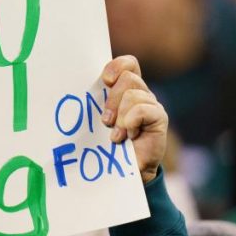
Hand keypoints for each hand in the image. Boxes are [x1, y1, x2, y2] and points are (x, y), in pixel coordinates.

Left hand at [101, 56, 168, 183]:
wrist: (126, 171)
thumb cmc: (108, 143)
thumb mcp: (99, 120)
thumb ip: (95, 103)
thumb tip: (75, 88)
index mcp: (127, 89)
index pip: (128, 63)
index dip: (116, 66)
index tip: (104, 81)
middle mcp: (142, 93)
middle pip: (128, 78)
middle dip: (112, 100)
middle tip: (106, 121)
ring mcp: (152, 105)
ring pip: (133, 95)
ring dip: (120, 117)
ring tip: (116, 135)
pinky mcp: (160, 118)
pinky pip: (143, 110)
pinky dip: (131, 123)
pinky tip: (129, 136)